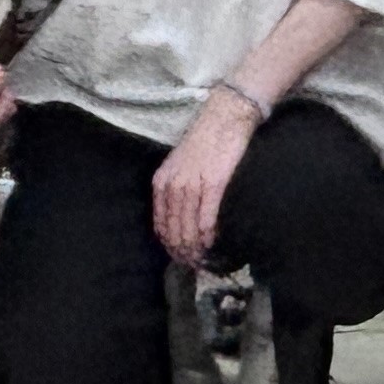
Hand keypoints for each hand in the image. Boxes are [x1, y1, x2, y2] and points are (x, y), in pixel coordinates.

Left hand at [153, 86, 260, 266]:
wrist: (223, 119)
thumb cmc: (203, 142)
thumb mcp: (178, 166)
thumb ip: (175, 190)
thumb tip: (180, 219)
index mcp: (162, 182)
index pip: (160, 224)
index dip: (169, 245)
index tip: (179, 257)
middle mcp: (173, 185)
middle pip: (174, 230)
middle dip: (182, 252)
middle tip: (193, 264)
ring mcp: (192, 185)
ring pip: (189, 229)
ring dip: (195, 249)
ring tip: (203, 259)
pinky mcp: (213, 185)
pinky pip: (206, 218)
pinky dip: (208, 235)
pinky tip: (212, 243)